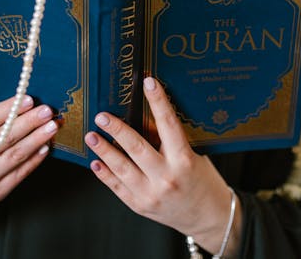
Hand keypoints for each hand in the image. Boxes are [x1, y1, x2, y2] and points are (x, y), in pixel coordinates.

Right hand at [0, 95, 57, 250]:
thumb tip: (13, 106)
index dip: (9, 109)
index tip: (29, 99)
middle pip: (3, 138)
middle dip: (28, 122)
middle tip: (47, 110)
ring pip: (14, 156)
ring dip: (36, 139)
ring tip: (52, 126)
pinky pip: (19, 174)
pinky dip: (34, 159)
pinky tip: (46, 147)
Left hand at [85, 77, 241, 255]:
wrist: (208, 217)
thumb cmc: (203, 182)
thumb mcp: (193, 156)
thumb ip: (170, 142)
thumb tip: (144, 119)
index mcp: (184, 160)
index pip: (168, 124)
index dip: (158, 101)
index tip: (148, 83)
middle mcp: (166, 177)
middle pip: (137, 147)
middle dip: (117, 129)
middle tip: (102, 116)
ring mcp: (151, 194)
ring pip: (122, 168)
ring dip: (104, 150)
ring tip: (91, 136)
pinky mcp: (140, 206)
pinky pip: (117, 187)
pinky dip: (104, 174)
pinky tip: (95, 162)